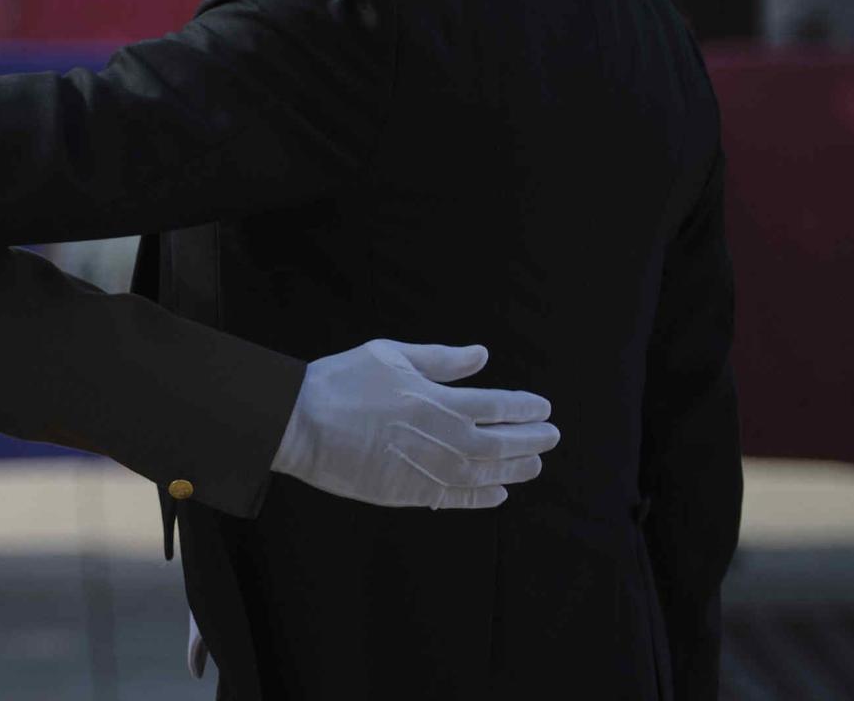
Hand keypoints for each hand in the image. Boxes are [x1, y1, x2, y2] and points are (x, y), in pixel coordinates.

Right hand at [270, 339, 557, 509]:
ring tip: (534, 465)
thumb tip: (481, 355)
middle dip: (533, 439)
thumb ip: (441, 359)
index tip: (543, 407)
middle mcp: (446, 439)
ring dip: (517, 469)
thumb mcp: (391, 355)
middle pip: (504, 443)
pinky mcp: (412, 493)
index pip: (500, 405)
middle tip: (551, 437)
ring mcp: (431, 470)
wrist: (303, 424)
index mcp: (442, 400)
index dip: (526, 407)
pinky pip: (460, 499)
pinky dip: (484, 497)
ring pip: (489, 474)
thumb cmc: (343, 382)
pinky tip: (499, 494)